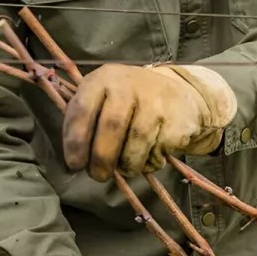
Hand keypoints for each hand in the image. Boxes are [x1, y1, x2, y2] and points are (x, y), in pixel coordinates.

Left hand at [63, 63, 236, 180]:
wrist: (182, 95)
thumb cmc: (133, 101)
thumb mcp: (106, 95)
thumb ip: (88, 118)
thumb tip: (76, 158)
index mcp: (105, 79)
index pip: (83, 109)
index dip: (75, 140)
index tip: (74, 164)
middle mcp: (130, 87)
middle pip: (111, 127)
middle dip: (101, 159)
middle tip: (98, 176)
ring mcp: (156, 104)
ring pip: (136, 144)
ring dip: (127, 165)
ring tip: (126, 168)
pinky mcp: (176, 123)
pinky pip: (157, 153)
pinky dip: (150, 163)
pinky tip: (149, 156)